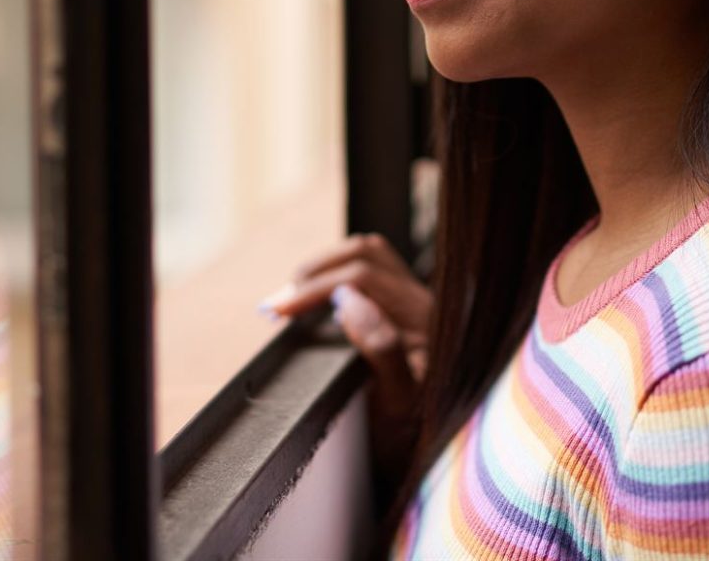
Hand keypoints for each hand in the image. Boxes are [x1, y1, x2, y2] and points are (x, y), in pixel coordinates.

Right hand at [261, 233, 431, 489]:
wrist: (430, 452)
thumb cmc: (414, 434)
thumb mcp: (398, 402)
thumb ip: (381, 348)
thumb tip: (346, 299)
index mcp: (425, 318)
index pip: (363, 277)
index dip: (314, 288)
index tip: (278, 311)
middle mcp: (424, 302)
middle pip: (365, 255)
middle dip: (314, 272)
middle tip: (277, 305)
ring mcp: (416, 302)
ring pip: (368, 256)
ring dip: (326, 269)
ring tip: (292, 298)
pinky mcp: (405, 308)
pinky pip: (371, 272)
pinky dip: (336, 276)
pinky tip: (316, 303)